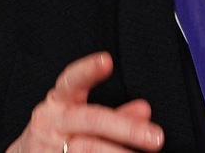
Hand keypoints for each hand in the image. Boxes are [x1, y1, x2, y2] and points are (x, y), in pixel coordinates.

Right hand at [7, 52, 163, 152]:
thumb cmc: (58, 131)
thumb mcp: (79, 115)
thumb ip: (114, 114)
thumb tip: (144, 110)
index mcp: (59, 101)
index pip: (71, 81)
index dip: (87, 70)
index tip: (107, 60)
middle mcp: (52, 122)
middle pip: (91, 120)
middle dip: (126, 129)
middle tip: (156, 138)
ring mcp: (48, 147)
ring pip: (86, 149)